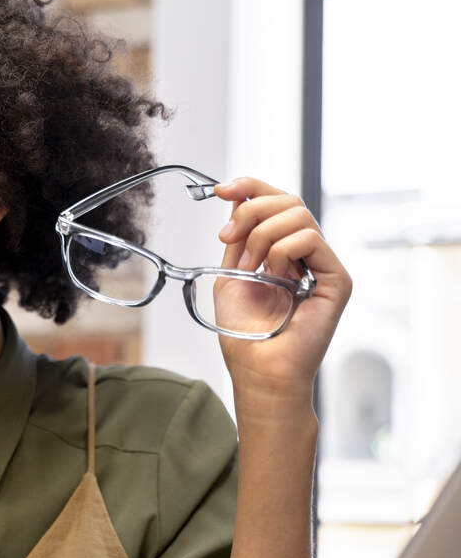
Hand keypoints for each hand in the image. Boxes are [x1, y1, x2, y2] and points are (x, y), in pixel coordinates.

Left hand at [212, 177, 352, 409]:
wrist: (258, 369)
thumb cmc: (244, 333)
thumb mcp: (231, 274)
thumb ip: (238, 238)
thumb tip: (238, 200)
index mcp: (282, 251)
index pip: (276, 202)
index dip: (250, 188)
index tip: (220, 190)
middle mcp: (306, 254)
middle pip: (288, 201)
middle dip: (251, 210)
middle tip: (227, 238)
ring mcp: (323, 265)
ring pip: (298, 215)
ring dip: (262, 235)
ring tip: (249, 268)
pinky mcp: (337, 279)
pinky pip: (311, 239)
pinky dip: (282, 250)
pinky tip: (272, 273)